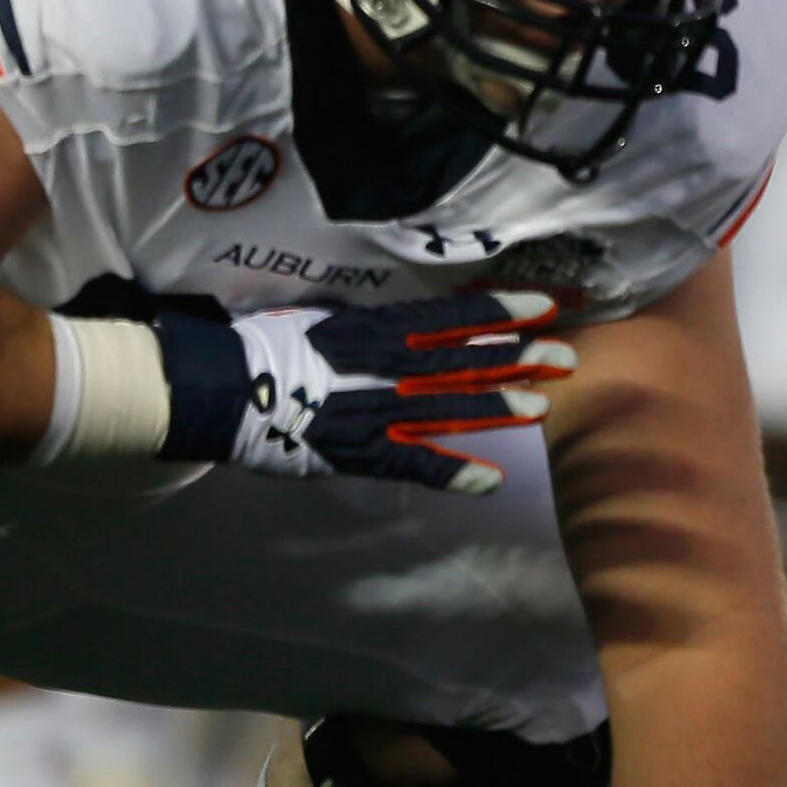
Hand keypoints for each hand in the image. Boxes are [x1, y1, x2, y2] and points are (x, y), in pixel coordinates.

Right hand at [157, 290, 575, 495]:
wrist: (221, 388)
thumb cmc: (269, 344)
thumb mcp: (328, 318)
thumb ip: (375, 324)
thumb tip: (415, 320)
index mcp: (376, 329)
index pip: (448, 317)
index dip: (499, 311)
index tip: (545, 305)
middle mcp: (384, 367)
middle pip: (461, 362)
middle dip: (516, 360)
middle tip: (566, 358)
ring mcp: (374, 411)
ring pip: (447, 409)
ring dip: (496, 408)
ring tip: (541, 407)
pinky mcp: (359, 451)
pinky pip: (412, 464)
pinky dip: (452, 472)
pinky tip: (491, 481)